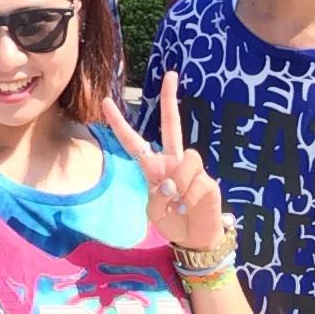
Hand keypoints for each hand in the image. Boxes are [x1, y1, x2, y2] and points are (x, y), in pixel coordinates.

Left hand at [102, 72, 224, 251]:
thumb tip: (172, 182)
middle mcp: (173, 161)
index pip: (134, 141)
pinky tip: (189, 206)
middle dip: (170, 98)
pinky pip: (196, 181)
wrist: (195, 240)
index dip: (120, 123)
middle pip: (171, 124)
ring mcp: (192, 168)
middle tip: (170, 73)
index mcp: (154, 167)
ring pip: (186, 158)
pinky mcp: (208, 180)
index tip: (106, 101)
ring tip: (178, 202)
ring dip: (179, 183)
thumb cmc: (172, 221)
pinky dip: (189, 198)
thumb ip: (158, 195)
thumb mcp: (154, 211)